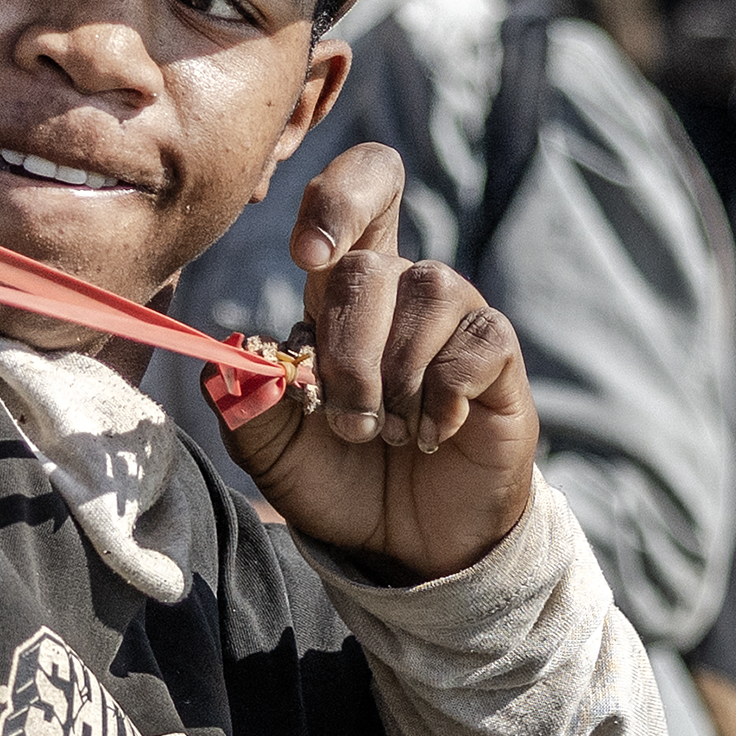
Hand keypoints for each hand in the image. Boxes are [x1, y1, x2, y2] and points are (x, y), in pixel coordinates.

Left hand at [222, 140, 537, 579]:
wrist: (405, 544)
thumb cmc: (340, 481)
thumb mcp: (272, 449)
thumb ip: (244, 401)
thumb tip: (236, 355)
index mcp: (344, 292)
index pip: (361, 191)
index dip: (338, 201)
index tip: (308, 256)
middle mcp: (404, 291)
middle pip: (370, 266)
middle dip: (348, 354)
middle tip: (350, 423)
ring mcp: (457, 320)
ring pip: (429, 294)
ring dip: (397, 378)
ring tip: (393, 433)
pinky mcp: (499, 359)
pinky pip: (477, 342)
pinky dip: (445, 394)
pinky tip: (434, 433)